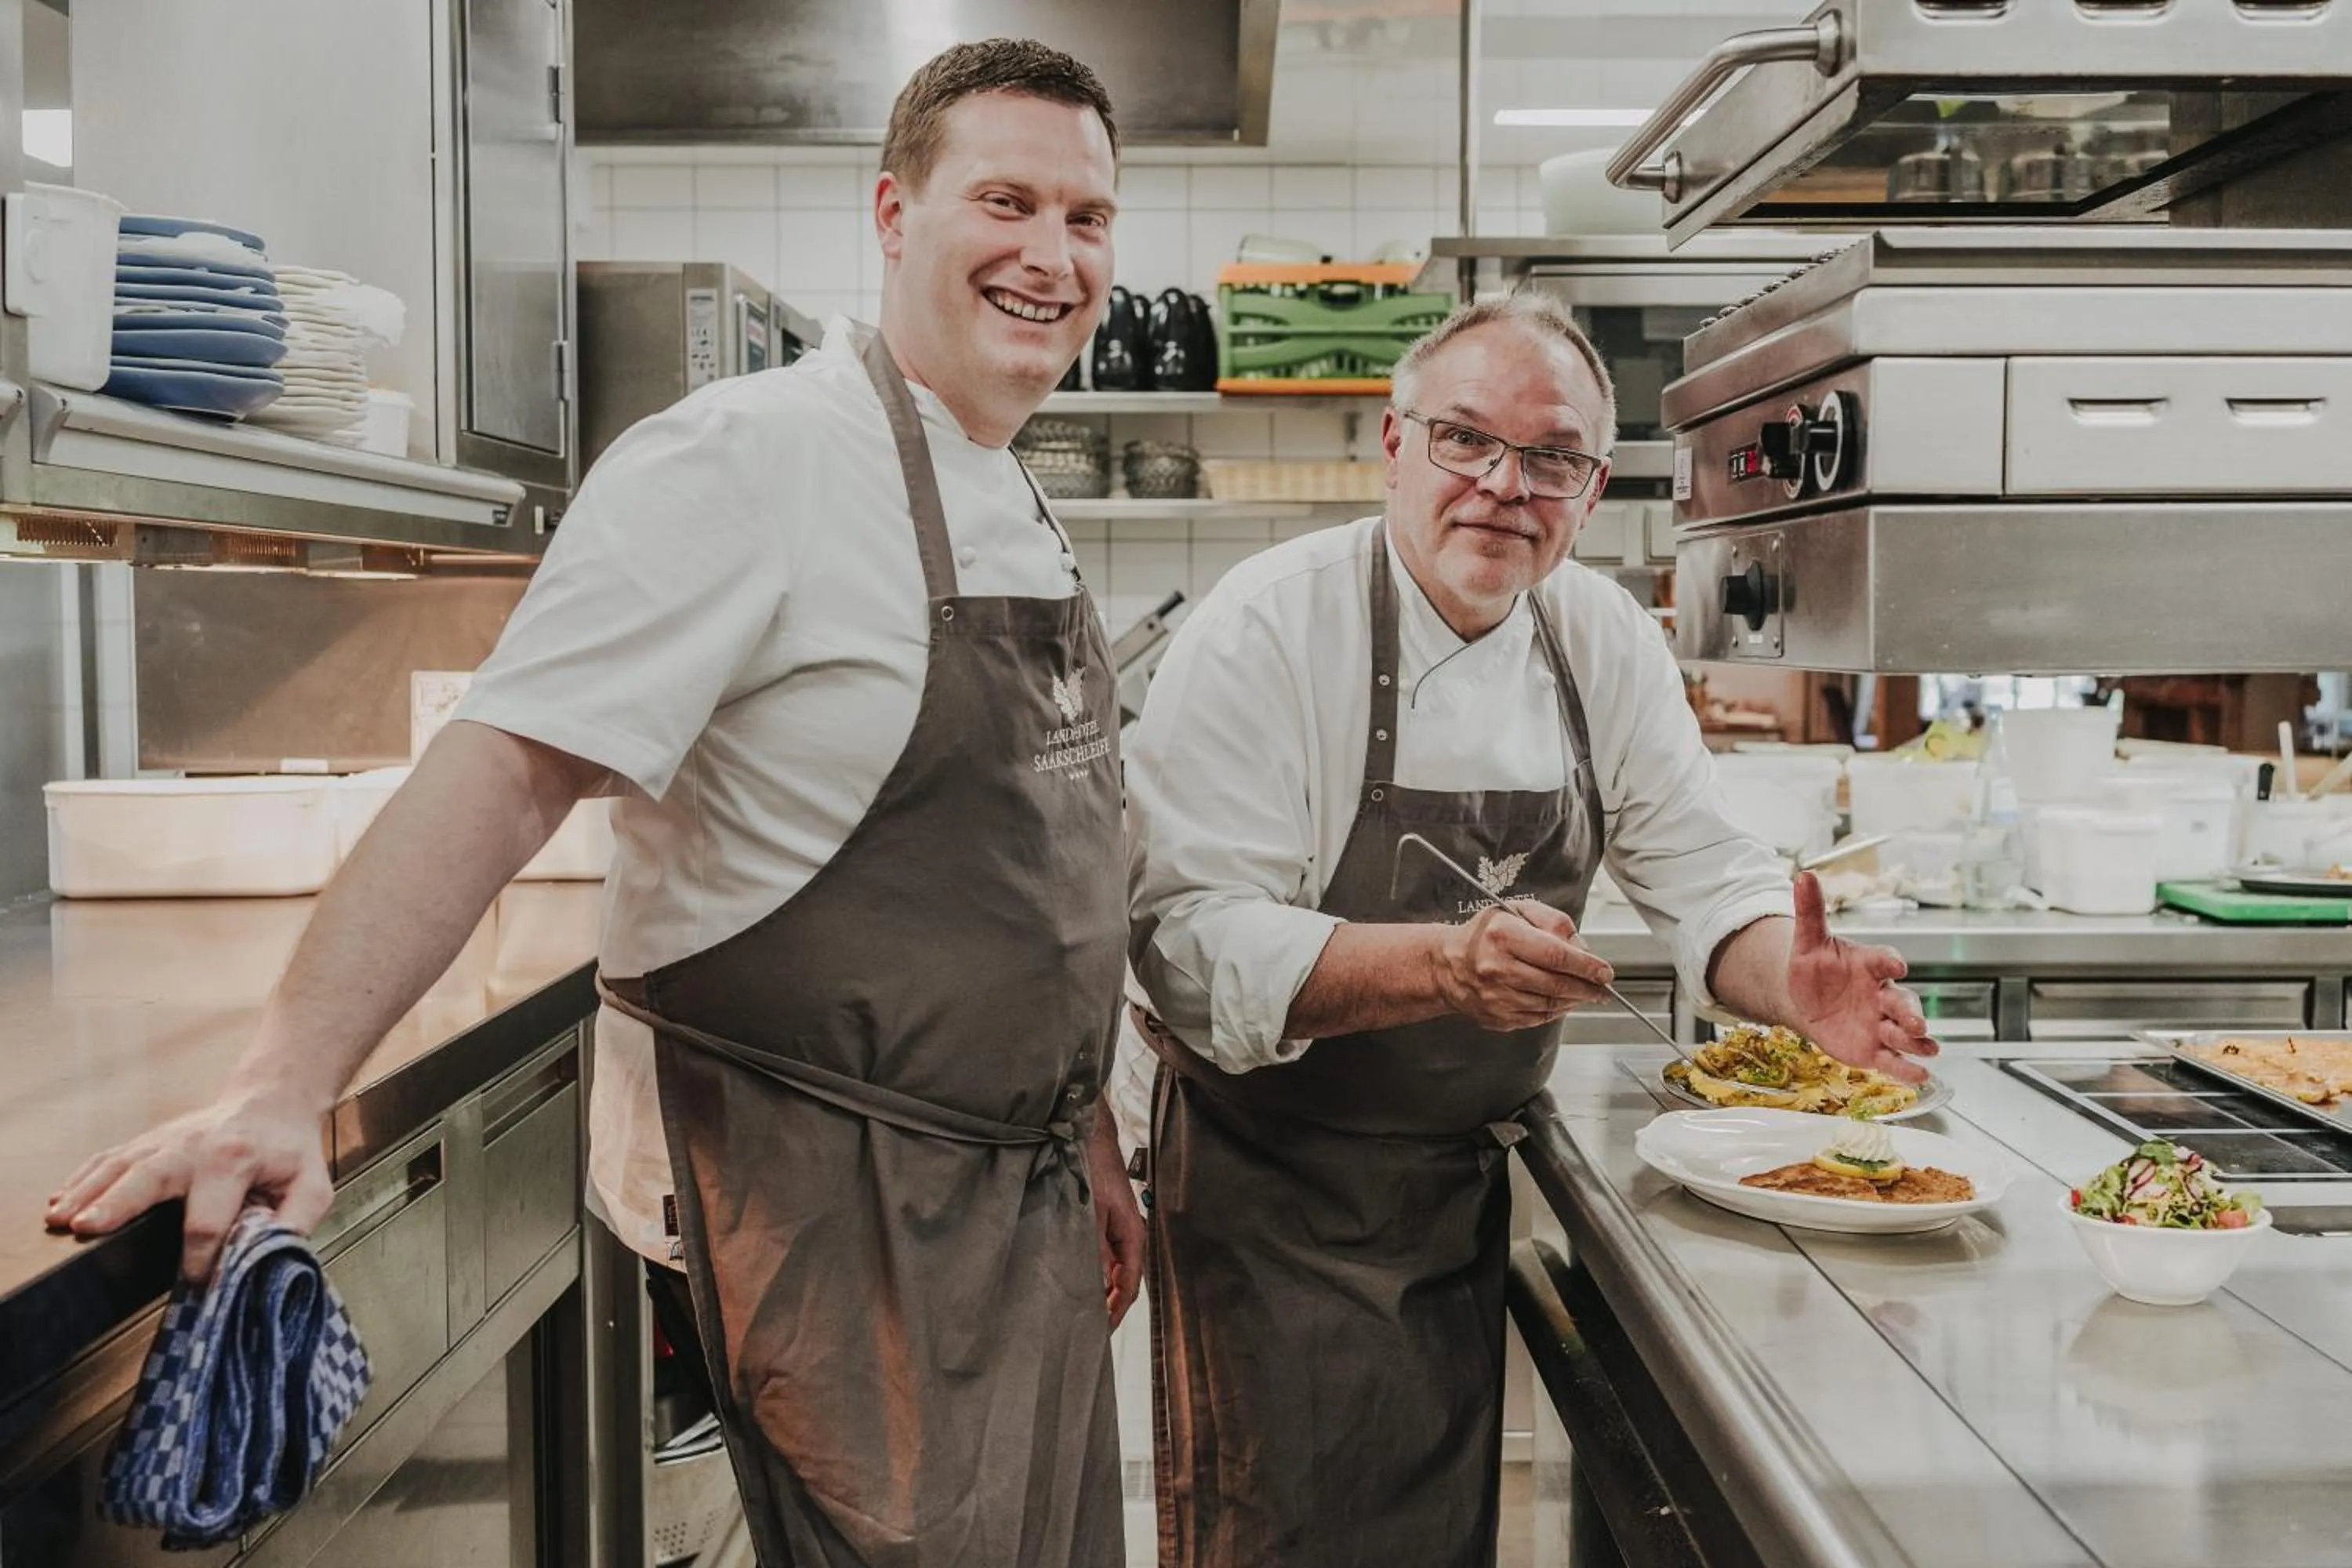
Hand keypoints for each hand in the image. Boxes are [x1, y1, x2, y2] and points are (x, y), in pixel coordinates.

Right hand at [45, 1086, 333, 1283]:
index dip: (201, 1255)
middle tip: (88, 1227)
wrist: (272, 1102)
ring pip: (120, 1165)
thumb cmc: (290, 1151)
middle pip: (151, 1177)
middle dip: (119, 1203)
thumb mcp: (312, 1186)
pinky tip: (60, 1200)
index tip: (197, 1280)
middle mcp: (194, 1147)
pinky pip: (109, 1158)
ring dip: (88, 1192)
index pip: (210, 1218)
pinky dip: (82, 1178)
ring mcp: (165, 1140)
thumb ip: (295, 1222)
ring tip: (61, 1217)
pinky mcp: (148, 1142)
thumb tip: (267, 1257)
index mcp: (236, 1161)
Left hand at [1086, 1110, 1144, 1328]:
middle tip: (1091, 1331)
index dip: (1117, 1309)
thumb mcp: (1093, 1212)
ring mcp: (1119, 1234)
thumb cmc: (1095, 1171)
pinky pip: (1107, 1260)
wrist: (1092, 1141)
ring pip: (1116, 1273)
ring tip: (1085, 1314)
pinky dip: (1098, 1276)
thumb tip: (1098, 1283)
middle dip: (1112, 1307)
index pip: (1130, 1284)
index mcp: (1133, 1237)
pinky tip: (1083, 1285)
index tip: (1103, 1330)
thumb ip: (1095, 1248)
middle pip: (1126, 1283)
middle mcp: (1130, 1239)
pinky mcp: (1108, 1227)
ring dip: (1104, 1293)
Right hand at [1433, 901, 1615, 1031]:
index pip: (1556, 955)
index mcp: (1503, 935)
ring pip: (1551, 1004)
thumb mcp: (1517, 910)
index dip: (1587, 966)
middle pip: (1557, 984)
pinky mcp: (1498, 1017)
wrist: (1448, 965)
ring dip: (1575, 1000)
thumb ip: (1554, 922)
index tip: (1604, 972)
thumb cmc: (1486, 935)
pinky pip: (1539, 1018)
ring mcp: (1496, 997)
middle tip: (1602, 986)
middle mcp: (1497, 968)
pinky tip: (1561, 1000)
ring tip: (1584, 991)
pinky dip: (1556, 1010)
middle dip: (1588, 987)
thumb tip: (1583, 949)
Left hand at [1786, 872, 1938, 1082]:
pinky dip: (1906, 1069)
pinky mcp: (1874, 1049)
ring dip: (1916, 1040)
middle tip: (1916, 1022)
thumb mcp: (1809, 941)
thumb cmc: (1815, 968)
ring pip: (1904, 1033)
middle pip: (1903, 1001)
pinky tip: (1919, 1076)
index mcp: (1870, 965)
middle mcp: (1882, 994)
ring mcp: (1881, 1023)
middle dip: (1911, 1012)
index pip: (1885, 959)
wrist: (1806, 1000)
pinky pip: (1893, 1060)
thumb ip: (1810, 911)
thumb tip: (1803, 875)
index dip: (1890, 961)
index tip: (1895, 964)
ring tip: (1926, 1048)